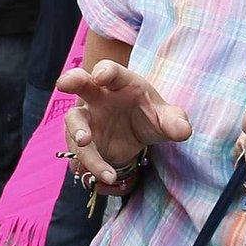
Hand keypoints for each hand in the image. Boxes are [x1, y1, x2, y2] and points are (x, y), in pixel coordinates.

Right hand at [57, 59, 191, 196]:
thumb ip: (175, 122)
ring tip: (85, 144)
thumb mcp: (166, 118)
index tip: (101, 76)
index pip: (110, 70)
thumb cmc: (148, 115)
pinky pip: (79, 150)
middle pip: (79, 82)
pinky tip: (107, 175)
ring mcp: (86, 118)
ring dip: (77, 132)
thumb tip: (182, 130)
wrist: (134, 134)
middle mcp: (97, 97)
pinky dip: (89, 163)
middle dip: (71, 80)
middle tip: (63, 83)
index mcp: (119, 83)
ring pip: (74, 122)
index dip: (104, 71)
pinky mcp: (82, 141)